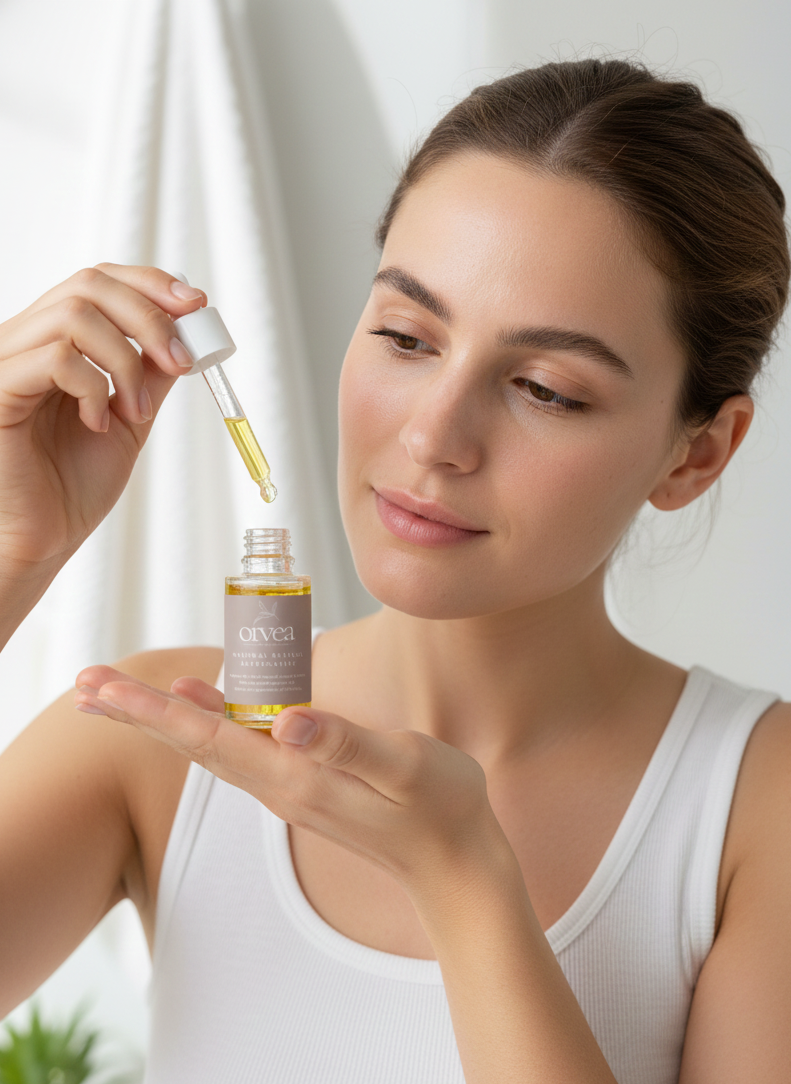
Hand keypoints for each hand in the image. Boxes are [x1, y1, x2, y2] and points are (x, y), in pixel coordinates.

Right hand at [0, 264, 204, 585]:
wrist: (41, 538)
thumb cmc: (73, 485)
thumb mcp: (130, 418)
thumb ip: (150, 375)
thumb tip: (188, 335)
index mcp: (53, 341)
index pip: (98, 281)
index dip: (150, 283)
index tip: (196, 305)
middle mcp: (25, 341)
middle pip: (89, 283)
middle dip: (149, 316)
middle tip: (181, 361)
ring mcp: (7, 362)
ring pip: (74, 314)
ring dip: (126, 361)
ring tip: (135, 412)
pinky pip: (55, 358)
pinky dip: (93, 386)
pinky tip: (98, 423)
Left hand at [73, 666, 504, 896]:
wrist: (454, 863)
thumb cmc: (440, 808)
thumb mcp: (404, 767)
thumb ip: (346, 743)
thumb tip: (284, 721)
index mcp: (295, 778)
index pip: (209, 739)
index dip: (154, 710)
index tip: (104, 688)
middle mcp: (279, 785)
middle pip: (193, 743)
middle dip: (136, 713)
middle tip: (85, 682)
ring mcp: (288, 786)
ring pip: (210, 746)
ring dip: (160, 718)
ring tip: (117, 695)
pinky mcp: (302, 782)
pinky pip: (240, 747)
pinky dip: (209, 720)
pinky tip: (199, 702)